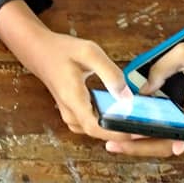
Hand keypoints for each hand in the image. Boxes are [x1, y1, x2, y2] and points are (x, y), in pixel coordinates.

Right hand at [0, 0, 136, 144]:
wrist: (38, 50)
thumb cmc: (62, 50)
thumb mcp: (89, 52)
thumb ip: (110, 72)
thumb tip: (127, 96)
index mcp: (73, 98)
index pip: (96, 128)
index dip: (118, 134)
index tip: (138, 132)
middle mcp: (69, 111)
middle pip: (98, 133)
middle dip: (121, 133)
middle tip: (145, 126)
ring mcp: (69, 114)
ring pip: (94, 131)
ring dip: (113, 129)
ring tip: (135, 120)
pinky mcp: (71, 112)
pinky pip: (91, 124)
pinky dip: (105, 123)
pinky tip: (117, 112)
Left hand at [107, 43, 183, 156]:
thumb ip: (159, 69)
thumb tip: (141, 90)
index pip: (166, 136)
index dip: (142, 139)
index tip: (120, 136)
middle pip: (164, 147)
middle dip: (136, 148)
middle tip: (110, 144)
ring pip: (168, 146)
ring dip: (144, 145)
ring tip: (118, 140)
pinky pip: (175, 138)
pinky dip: (156, 138)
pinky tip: (136, 132)